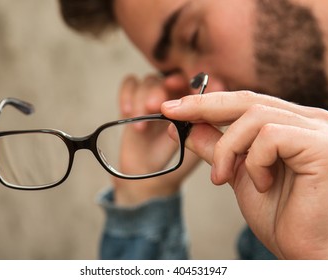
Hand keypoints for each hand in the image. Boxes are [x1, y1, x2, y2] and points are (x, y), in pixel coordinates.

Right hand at [113, 73, 199, 205]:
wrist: (152, 178)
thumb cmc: (179, 164)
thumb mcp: (196, 150)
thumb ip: (200, 133)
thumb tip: (197, 115)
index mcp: (197, 103)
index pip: (199, 82)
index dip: (198, 82)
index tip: (193, 91)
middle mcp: (177, 95)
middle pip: (172, 77)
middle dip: (164, 89)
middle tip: (155, 106)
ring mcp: (155, 97)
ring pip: (150, 80)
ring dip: (143, 98)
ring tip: (141, 124)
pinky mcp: (135, 101)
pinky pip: (130, 84)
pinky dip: (127, 93)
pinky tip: (127, 112)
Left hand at [162, 91, 327, 258]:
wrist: (306, 248)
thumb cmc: (278, 212)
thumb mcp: (234, 172)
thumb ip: (213, 146)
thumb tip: (183, 126)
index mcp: (288, 121)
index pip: (241, 101)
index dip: (204, 102)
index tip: (171, 108)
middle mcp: (306, 119)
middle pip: (246, 100)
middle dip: (204, 108)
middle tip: (174, 117)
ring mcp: (317, 130)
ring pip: (254, 118)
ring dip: (228, 149)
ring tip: (224, 177)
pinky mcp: (322, 145)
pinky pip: (270, 137)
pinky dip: (254, 162)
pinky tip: (262, 183)